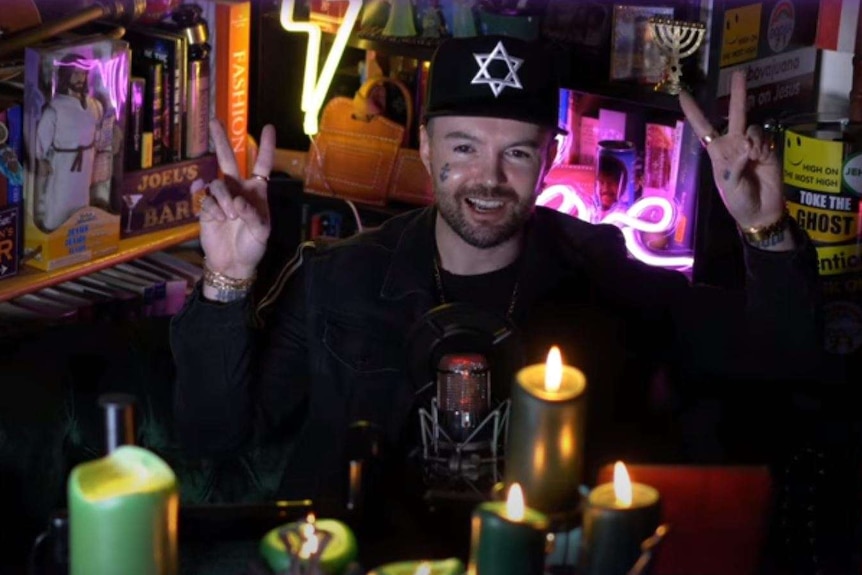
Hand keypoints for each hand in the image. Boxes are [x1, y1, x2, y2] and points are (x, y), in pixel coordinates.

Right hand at [199, 119, 275, 279]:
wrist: (232, 263)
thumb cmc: (252, 246)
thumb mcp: (261, 232)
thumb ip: (252, 215)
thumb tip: (236, 202)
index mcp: (256, 192)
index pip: (262, 165)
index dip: (266, 147)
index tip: (269, 128)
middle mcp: (237, 189)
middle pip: (228, 160)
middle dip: (221, 141)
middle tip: (214, 121)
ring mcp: (220, 197)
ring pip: (217, 184)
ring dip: (224, 200)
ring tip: (230, 218)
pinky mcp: (205, 207)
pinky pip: (205, 199)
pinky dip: (212, 209)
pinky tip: (217, 219)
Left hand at [679, 71, 790, 246]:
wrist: (761, 211)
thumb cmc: (738, 201)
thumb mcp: (728, 185)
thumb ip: (734, 165)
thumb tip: (747, 146)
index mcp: (717, 152)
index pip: (703, 128)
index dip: (693, 111)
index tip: (683, 94)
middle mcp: (733, 144)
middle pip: (734, 114)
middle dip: (738, 93)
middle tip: (741, 72)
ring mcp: (751, 145)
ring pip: (751, 127)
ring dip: (752, 139)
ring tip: (753, 158)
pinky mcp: (768, 149)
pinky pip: (764, 137)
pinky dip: (762, 145)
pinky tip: (761, 158)